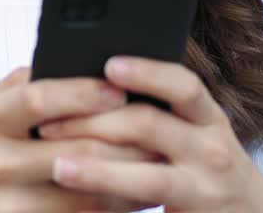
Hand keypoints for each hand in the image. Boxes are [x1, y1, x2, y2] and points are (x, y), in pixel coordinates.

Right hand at [0, 67, 158, 212]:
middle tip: (160, 133)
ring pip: (82, 195)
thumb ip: (7, 92)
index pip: (38, 98)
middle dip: (124, 143)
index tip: (120, 88)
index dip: (83, 92)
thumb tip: (53, 62)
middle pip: (73, 151)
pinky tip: (126, 207)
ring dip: (125, 185)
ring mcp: (2, 204)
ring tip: (156, 172)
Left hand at [38, 57, 262, 212]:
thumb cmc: (208, 170)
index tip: (108, 64)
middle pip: (151, 125)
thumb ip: (158, 113)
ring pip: (148, 175)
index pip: (182, 84)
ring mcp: (206, 187)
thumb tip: (93, 85)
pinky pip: (148, 204)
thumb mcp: (195, 135)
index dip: (146, 72)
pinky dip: (112, 198)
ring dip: (98, 169)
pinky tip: (83, 195)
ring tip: (59, 165)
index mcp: (208, 117)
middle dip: (96, 121)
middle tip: (49, 122)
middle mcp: (212, 148)